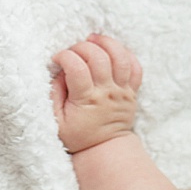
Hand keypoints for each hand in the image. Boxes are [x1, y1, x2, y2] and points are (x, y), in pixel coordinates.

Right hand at [51, 34, 141, 154]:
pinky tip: (112, 50)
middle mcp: (107, 93)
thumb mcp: (56, 122)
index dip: (64, 56)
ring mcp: (122, 91)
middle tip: (72, 50)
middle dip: (82, 46)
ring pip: (120, 58)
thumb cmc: (78, 136)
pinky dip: (126, 54)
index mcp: (87, 100)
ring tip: (93, 39)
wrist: (106, 149)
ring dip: (106, 43)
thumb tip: (60, 72)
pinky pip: (136, 67)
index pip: (77, 67)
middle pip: (99, 57)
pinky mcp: (132, 91)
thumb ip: (54, 95)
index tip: (57, 59)